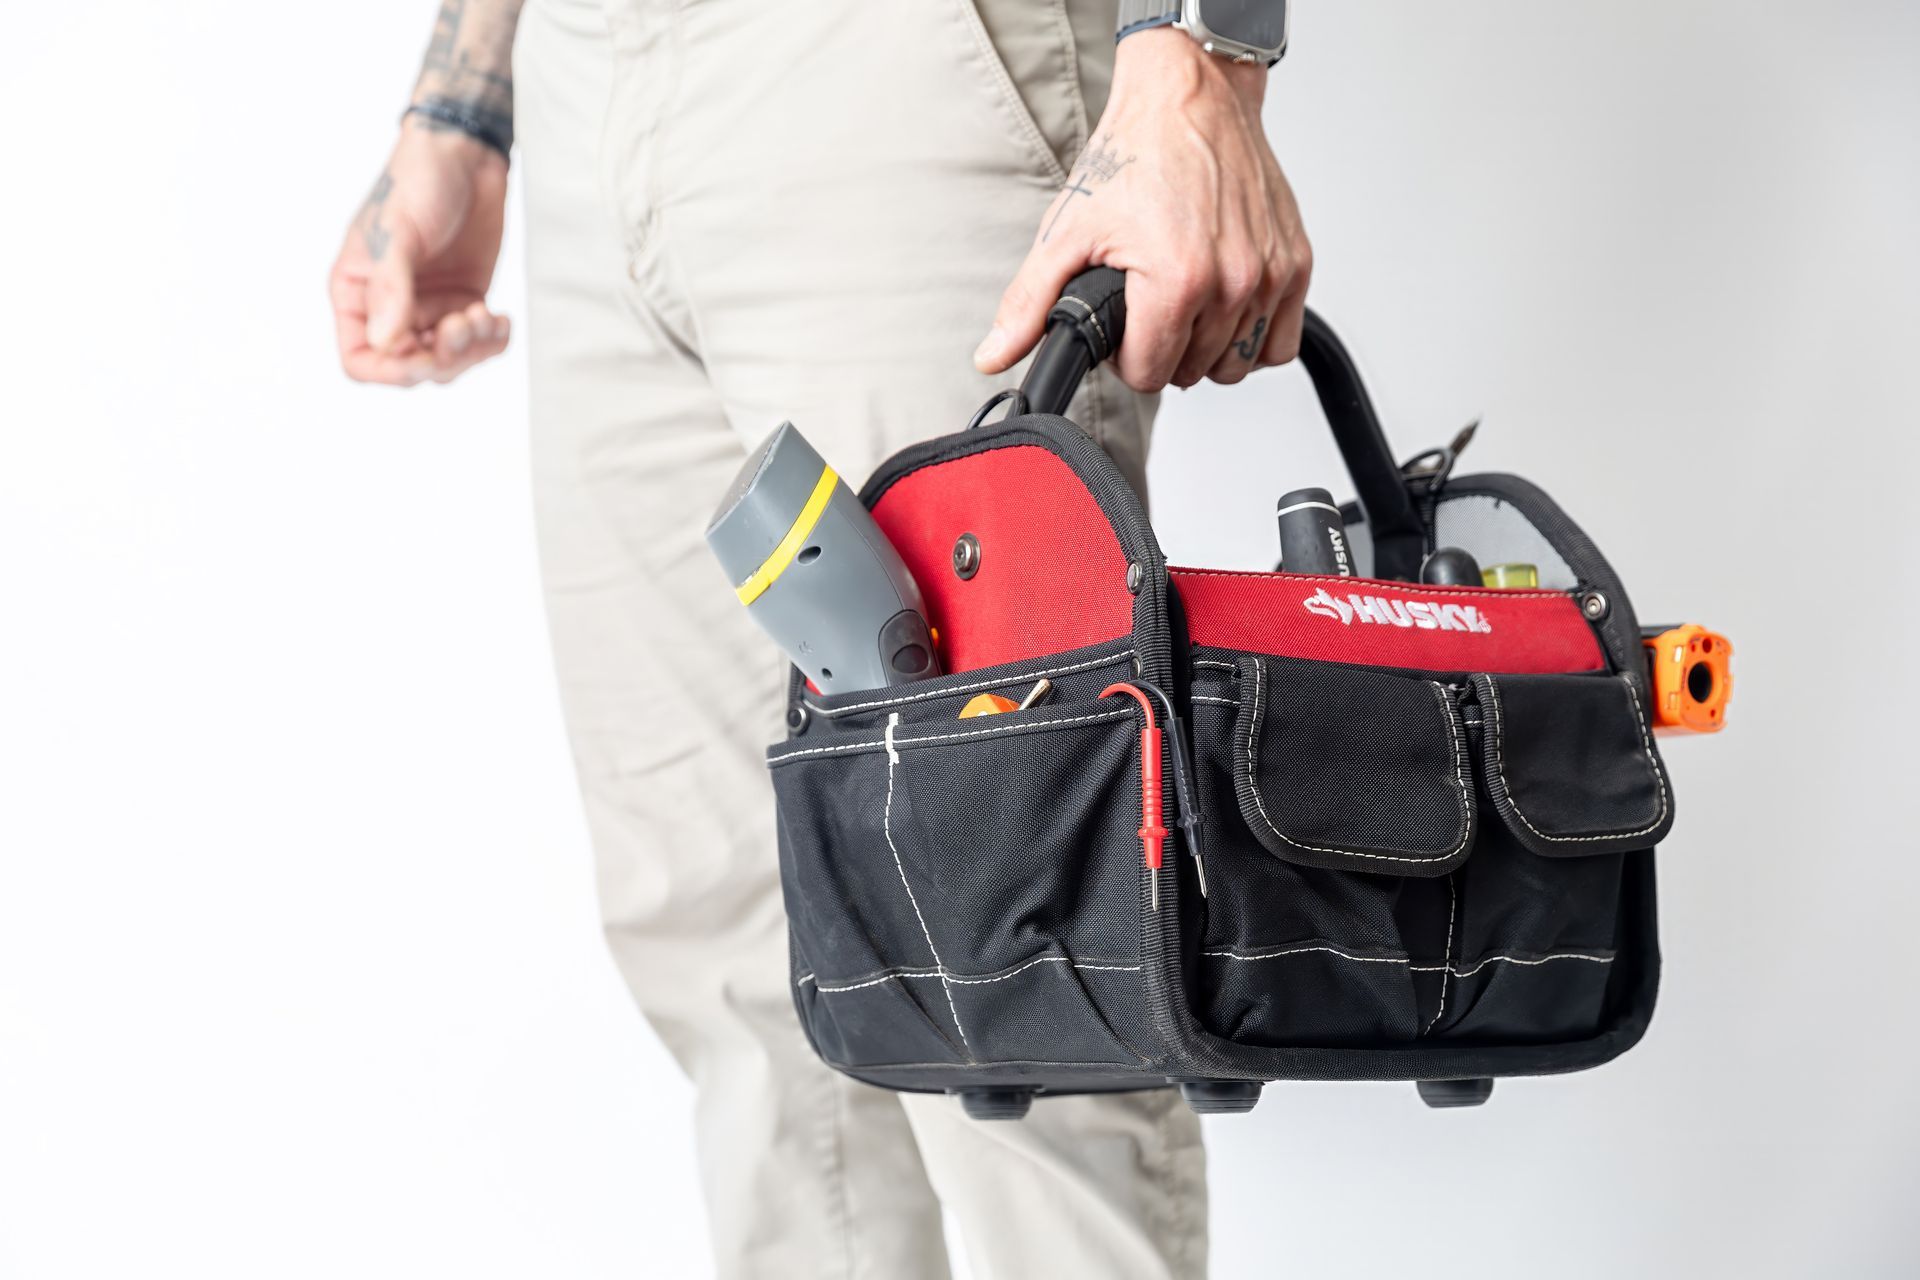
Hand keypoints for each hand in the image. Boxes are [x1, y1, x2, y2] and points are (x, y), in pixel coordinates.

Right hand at [329, 119, 510, 385]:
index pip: (361, 361)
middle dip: (444, 357)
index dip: (392, 371)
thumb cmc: (417, 182)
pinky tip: (502, 319)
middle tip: (467, 322)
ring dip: (472, 350)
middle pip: (411, 368)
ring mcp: (430, 307)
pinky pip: (478, 344)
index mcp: (356, 293)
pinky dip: (493, 341)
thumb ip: (390, 287)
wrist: (464, 154)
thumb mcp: (398, 232)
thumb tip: (385, 343)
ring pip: (448, 362)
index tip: (428, 354)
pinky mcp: (465, 301)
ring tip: (487, 315)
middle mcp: (390, 308)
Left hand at [974, 28, 1310, 392]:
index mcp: (1176, 281)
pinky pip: (1280, 343)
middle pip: (1192, 373)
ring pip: (1236, 366)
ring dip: (1207, 348)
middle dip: (1164, 350)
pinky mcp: (1295, 262)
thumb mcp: (1066, 230)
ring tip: (1184, 306)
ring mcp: (1269, 273)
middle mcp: (1232, 281)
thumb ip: (1029, 303)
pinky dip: (1253, 338)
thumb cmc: (1134, 154)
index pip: (1150, 375)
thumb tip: (995, 355)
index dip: (1127, 358)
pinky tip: (1224, 310)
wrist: (1188, 97)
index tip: (1123, 326)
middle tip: (1148, 307)